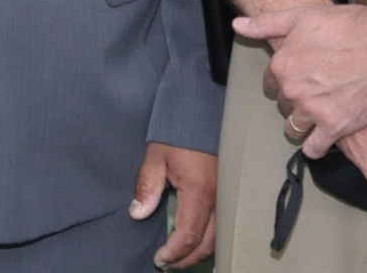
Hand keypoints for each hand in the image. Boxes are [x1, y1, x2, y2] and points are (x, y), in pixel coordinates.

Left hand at [130, 142, 216, 268]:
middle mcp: (219, 198)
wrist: (203, 108)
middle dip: (187, 258)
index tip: (159, 260)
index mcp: (200, 192)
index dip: (174, 253)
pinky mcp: (228, 190)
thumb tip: (138, 214)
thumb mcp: (156, 155)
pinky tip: (196, 239)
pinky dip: (210, 238)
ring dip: (200, 251)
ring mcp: (227, 195)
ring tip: (180, 256)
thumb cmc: (178, 130)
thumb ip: (147, 186)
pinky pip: (223, 224)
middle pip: (207, 243)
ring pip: (219, 237)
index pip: (188, 235)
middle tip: (168, 264)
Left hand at [236, 2, 366, 155]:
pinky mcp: (336, 126)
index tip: (296, 82)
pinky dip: (315, 147)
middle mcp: (293, 89)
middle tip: (314, 95)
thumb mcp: (302, 16)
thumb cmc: (349, 25)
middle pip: (284, 104)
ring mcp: (314, 109)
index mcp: (283, 64)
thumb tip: (238, 25)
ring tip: (316, 119)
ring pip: (295, 127)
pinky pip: (315, 147)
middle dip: (295, 101)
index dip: (284, 82)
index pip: (271, 83)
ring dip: (302, 125)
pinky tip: (321, 141)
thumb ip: (266, 24)